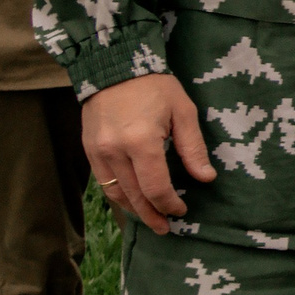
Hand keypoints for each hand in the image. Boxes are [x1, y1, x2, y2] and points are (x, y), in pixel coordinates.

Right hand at [83, 72, 215, 232]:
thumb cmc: (155, 86)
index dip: (170, 204)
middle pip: (134, 196)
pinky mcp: (89, 149)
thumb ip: (193, 148)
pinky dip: (118, 195)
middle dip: (152, 215)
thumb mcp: (183, 112)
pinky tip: (131, 201)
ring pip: (115, 193)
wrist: (114, 65)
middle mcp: (115, 151)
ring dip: (133, 210)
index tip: (182, 210)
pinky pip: (103, 182)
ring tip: (150, 220)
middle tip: (165, 228)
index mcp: (141, 142)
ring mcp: (98, 152)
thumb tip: (206, 178)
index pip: (156, 187)